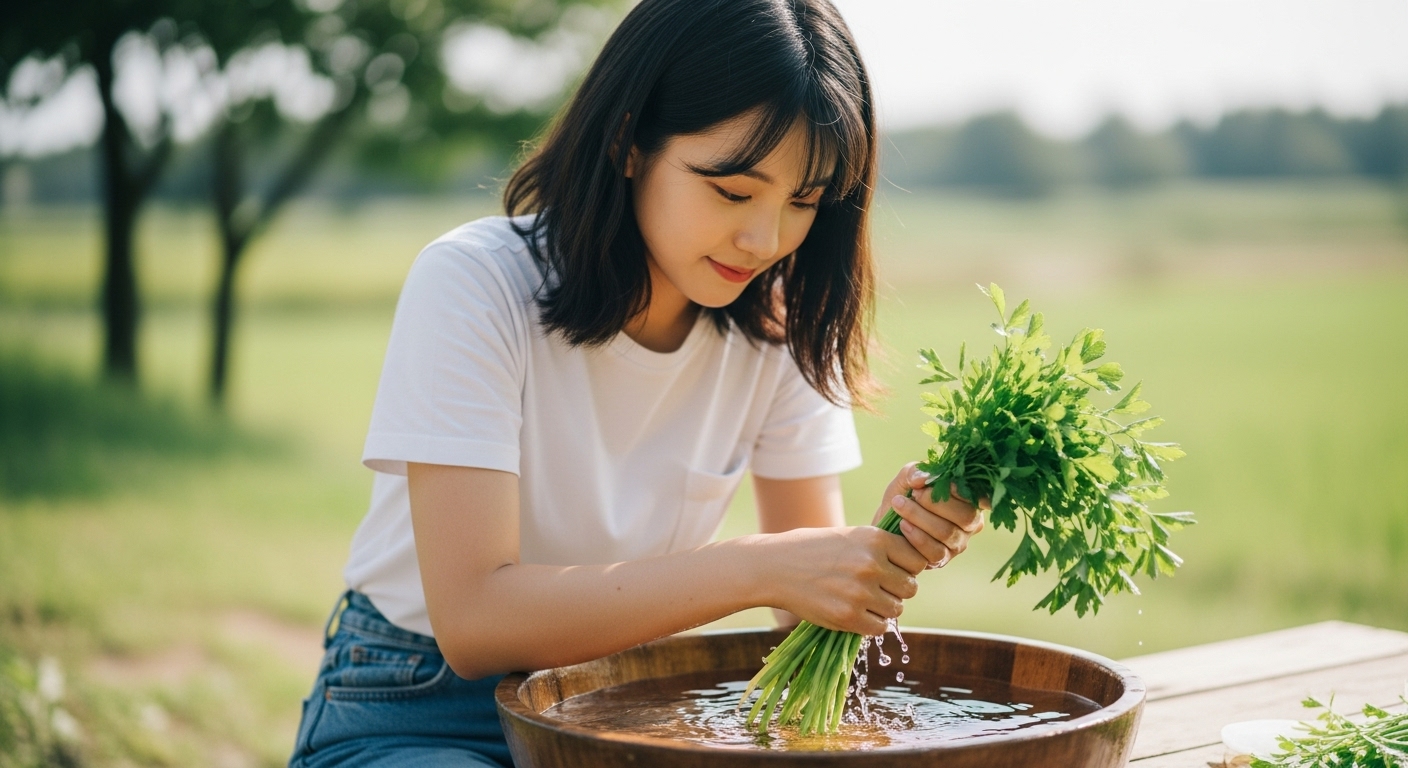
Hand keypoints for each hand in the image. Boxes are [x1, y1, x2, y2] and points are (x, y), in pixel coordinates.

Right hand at [757, 526, 924, 635]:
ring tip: (863, 600)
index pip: (916, 561)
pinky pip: (879, 627)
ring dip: (884, 608)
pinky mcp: (847, 616)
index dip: (907, 568)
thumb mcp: (850, 537)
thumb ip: (880, 549)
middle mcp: (871, 564)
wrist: (774, 566)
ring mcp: (860, 592)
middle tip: (877, 589)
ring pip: (896, 609)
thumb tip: (915, 566)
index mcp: (875, 539)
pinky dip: (871, 624)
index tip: (893, 571)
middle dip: (896, 590)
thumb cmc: (813, 549)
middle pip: (910, 588)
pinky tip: (855, 613)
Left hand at [871, 463, 987, 569]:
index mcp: (969, 500)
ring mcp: (958, 543)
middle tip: (914, 494)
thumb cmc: (902, 497)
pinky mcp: (942, 560)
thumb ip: (917, 472)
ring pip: (947, 533)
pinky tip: (902, 525)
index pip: (978, 497)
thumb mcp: (907, 478)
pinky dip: (916, 536)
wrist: (883, 525)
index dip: (961, 490)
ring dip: (920, 517)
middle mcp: (970, 523)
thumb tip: (926, 478)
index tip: (938, 483)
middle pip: (965, 516)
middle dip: (936, 503)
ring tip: (899, 505)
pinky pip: (935, 551)